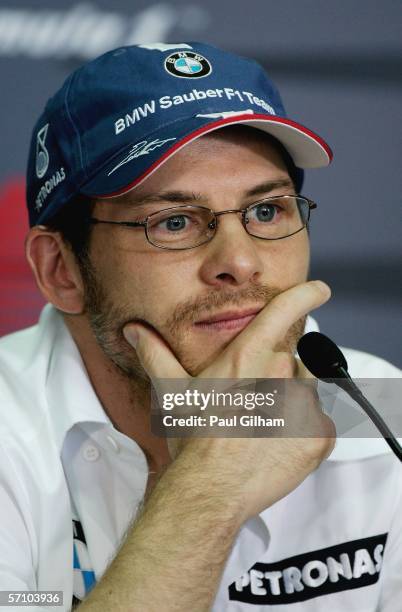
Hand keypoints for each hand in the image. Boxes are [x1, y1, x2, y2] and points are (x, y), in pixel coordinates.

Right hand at [123, 281, 335, 521]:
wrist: (211, 488)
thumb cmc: (193, 438)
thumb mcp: (172, 391)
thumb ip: (155, 354)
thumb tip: (134, 331)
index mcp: (247, 355)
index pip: (284, 311)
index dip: (306, 295)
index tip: (320, 291)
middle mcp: (279, 372)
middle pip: (291, 360)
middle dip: (276, 376)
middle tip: (252, 403)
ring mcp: (303, 404)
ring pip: (306, 390)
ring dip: (291, 402)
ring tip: (263, 425)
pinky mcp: (319, 434)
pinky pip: (320, 421)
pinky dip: (305, 431)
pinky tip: (278, 443)